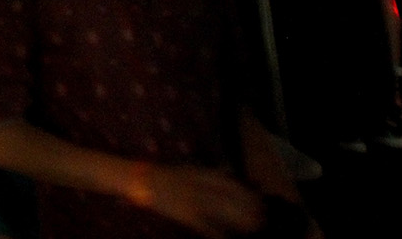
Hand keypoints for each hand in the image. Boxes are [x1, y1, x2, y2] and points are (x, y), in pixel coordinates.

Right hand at [137, 163, 265, 237]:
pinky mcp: (186, 214)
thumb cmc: (164, 174)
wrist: (140, 180)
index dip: (246, 192)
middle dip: (247, 208)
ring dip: (239, 220)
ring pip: (222, 212)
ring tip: (252, 228)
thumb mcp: (187, 168)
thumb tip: (228, 172)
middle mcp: (200, 186)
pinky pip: (207, 226)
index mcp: (200, 173)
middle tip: (261, 218)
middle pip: (230, 198)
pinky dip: (218, 234)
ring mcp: (193, 200)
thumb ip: (208, 172)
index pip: (230, 183)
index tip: (259, 199)